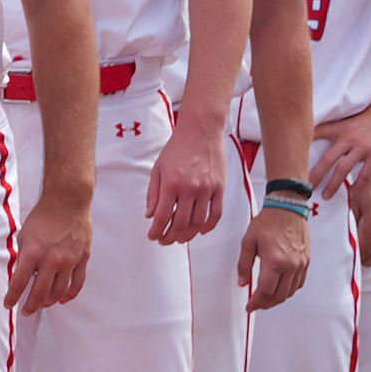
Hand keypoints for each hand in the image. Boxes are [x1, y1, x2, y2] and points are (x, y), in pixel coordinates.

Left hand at [8, 184, 89, 313]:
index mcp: (33, 253)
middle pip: (40, 293)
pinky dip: (70, 294)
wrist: (67, 201)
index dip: (12, 297)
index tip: (8, 304)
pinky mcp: (82, 258)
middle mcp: (51, 260)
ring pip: (59, 292)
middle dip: (30, 306)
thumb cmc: (43, 216)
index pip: (19, 284)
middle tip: (25, 311)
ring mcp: (69, 260)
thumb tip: (20, 275)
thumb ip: (23, 257)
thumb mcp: (24, 236)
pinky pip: (77, 283)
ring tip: (42, 305)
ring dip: (49, 302)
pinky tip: (62, 299)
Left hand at [145, 131, 222, 245]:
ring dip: (188, 235)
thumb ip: (153, 193)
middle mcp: (190, 188)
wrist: (201, 131)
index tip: (153, 236)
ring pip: (198, 222)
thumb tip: (150, 215)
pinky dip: (209, 226)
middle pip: (180, 224)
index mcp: (171, 184)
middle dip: (170, 237)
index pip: (162, 217)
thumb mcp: (158, 169)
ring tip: (180, 239)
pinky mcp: (220, 187)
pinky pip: (216, 213)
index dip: (156, 231)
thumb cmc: (177, 148)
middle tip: (165, 241)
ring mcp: (207, 189)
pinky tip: (200, 231)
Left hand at [240, 203, 308, 310]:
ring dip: (277, 299)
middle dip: (266, 304)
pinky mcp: (306, 262)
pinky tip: (279, 288)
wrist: (288, 208)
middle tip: (256, 305)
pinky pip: (299, 283)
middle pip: (279, 296)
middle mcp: (291, 265)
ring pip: (290, 292)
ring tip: (266, 298)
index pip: (265, 292)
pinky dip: (288, 290)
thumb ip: (244, 265)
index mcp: (275, 261)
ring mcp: (301, 264)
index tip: (249, 307)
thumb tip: (243, 283)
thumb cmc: (268, 222)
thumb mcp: (248, 242)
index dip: (256, 303)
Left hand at [309, 98, 370, 199]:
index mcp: (340, 128)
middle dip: (315, 174)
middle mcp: (348, 138)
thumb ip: (338, 130)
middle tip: (304, 187)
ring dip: (333, 184)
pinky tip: (353, 196)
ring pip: (343, 169)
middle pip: (327, 159)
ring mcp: (363, 147)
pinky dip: (358, 187)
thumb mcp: (350, 119)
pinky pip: (365, 174)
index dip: (303, 143)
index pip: (316, 134)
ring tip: (325, 195)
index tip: (291, 155)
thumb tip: (322, 140)